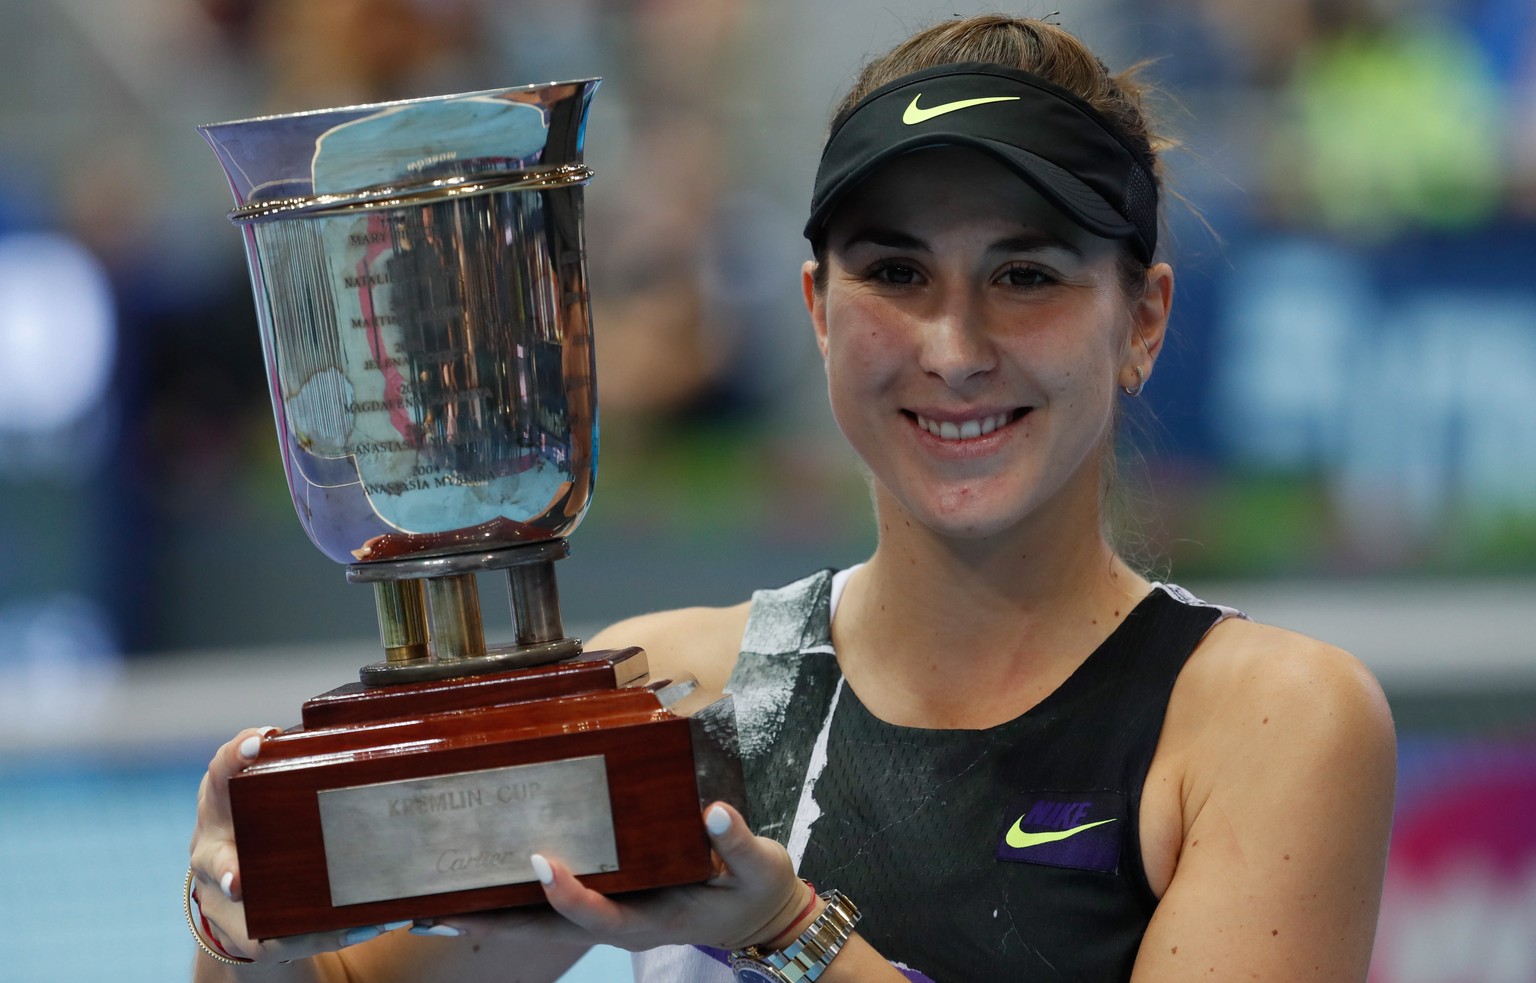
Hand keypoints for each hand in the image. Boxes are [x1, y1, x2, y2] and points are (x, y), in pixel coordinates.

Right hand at [187, 727, 412, 963]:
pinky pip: (284, 942)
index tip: (263, 740)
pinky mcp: (251, 935)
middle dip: (225, 868)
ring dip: (285, 919)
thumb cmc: (268, 820)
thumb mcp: (272, 789)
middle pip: (211, 859)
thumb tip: (373, 727)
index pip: (220, 772)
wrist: (243, 888)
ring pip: (246, 917)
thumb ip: (300, 762)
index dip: (236, 755)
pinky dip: (324, 935)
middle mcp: (213, 851)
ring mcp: (225, 900)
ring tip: (328, 914)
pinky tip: (365, 926)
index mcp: (221, 804)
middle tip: (239, 877)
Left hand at [439, 802, 813, 953]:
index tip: (541, 860)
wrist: (757, 916)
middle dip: (496, 921)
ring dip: (493, 913)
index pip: (601, 914)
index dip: (568, 894)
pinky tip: (482, 879)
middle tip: (441, 905)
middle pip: (548, 932)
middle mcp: (623, 924)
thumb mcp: (760, 866)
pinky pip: (551, 908)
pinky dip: (515, 898)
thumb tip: (715, 810)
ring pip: (541, 925)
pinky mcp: (607, 901)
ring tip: (437, 898)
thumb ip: (737, 842)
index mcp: (654, 919)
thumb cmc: (756, 889)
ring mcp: (611, 916)